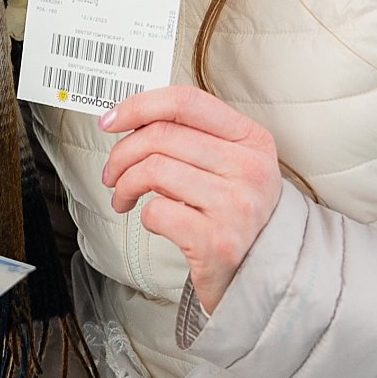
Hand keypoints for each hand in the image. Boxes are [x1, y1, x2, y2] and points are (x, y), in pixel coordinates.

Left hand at [99, 85, 280, 313]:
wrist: (266, 276)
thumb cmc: (238, 215)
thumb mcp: (233, 166)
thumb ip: (194, 138)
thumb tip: (133, 121)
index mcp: (252, 139)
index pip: (187, 102)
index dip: (139, 106)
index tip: (110, 121)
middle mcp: (249, 168)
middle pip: (162, 136)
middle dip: (122, 153)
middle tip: (113, 172)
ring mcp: (236, 206)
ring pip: (154, 170)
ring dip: (125, 184)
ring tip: (123, 197)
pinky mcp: (217, 242)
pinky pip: (157, 211)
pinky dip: (143, 215)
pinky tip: (153, 220)